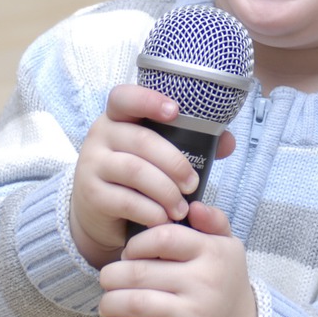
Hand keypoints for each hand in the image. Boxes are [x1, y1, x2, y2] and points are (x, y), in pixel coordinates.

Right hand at [70, 84, 232, 267]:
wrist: (98, 212)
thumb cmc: (136, 176)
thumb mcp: (158, 155)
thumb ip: (192, 143)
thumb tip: (227, 141)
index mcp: (118, 118)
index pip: (124, 97)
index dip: (148, 100)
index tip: (175, 111)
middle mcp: (101, 135)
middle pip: (142, 140)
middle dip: (175, 163)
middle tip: (193, 184)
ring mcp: (92, 164)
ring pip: (135, 171)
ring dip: (166, 191)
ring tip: (181, 208)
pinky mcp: (90, 194)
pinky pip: (125, 200)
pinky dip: (150, 211)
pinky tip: (162, 219)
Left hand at [98, 201, 256, 316]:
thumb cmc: (224, 281)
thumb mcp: (228, 245)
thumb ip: (213, 220)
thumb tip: (194, 207)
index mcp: (212, 253)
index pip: (163, 238)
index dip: (137, 243)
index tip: (129, 252)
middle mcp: (203, 282)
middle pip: (140, 272)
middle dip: (113, 274)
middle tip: (109, 277)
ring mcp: (192, 314)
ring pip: (134, 304)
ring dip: (110, 302)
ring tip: (108, 300)